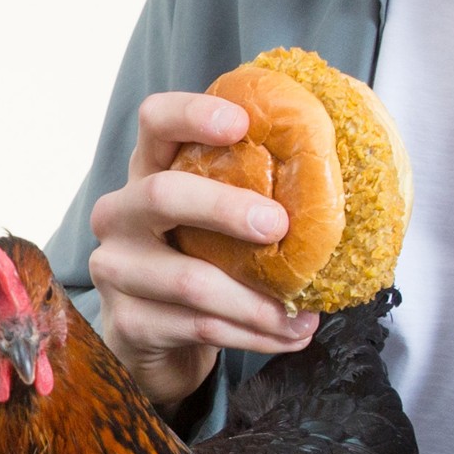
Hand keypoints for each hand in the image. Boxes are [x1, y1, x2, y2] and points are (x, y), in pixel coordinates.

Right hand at [87, 91, 320, 403]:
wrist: (156, 339)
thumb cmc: (199, 263)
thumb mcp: (217, 220)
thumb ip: (252, 190)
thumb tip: (337, 164)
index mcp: (149, 171)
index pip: (155, 120)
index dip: (192, 113)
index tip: (241, 123)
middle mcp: (121, 213)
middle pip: (163, 194)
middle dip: (226, 208)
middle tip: (279, 226)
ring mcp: (116, 268)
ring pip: (189, 279)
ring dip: (257, 300)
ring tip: (303, 313)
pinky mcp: (128, 322)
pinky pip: (199, 325)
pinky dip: (252, 334)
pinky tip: (285, 334)